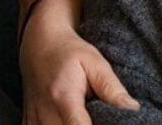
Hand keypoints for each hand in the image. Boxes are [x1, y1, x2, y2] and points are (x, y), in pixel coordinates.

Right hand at [20, 0, 138, 124]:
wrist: (39, 44)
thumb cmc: (70, 52)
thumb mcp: (95, 62)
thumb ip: (111, 87)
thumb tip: (132, 108)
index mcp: (64, 96)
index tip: (108, 123)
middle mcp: (45, 111)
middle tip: (99, 115)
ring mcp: (34, 118)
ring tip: (86, 114)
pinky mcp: (28, 121)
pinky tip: (67, 119)